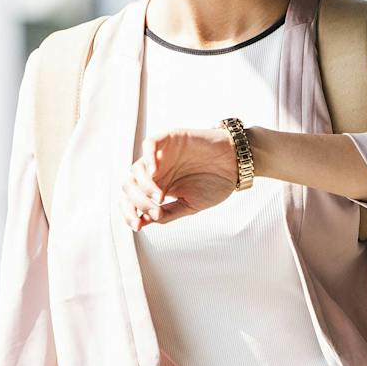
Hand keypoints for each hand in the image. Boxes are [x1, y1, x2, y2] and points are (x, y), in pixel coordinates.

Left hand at [124, 127, 240, 229]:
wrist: (237, 164)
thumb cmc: (216, 182)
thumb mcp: (191, 205)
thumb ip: (169, 213)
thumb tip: (144, 220)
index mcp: (158, 187)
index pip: (133, 200)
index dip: (130, 213)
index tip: (138, 226)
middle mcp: (155, 171)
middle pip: (130, 186)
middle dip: (136, 202)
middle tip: (154, 211)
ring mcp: (161, 155)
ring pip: (136, 169)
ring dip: (144, 186)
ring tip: (159, 198)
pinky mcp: (169, 139)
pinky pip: (149, 144)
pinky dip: (147, 158)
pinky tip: (155, 173)